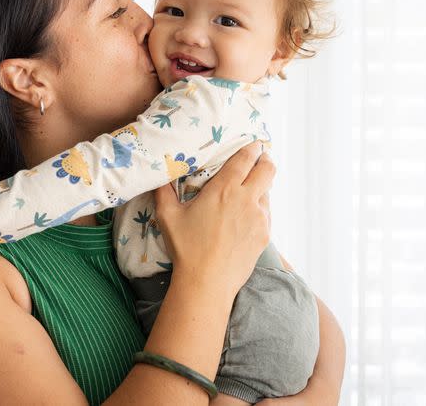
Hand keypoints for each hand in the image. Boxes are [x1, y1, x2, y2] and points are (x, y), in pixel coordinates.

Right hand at [153, 143, 274, 298]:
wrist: (207, 282)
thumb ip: (163, 191)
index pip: (245, 158)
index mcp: (224, 189)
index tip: (253, 143)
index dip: (252, 147)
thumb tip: (157, 173)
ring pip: (268, 191)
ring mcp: (259, 217)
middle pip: (267, 169)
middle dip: (265, 160)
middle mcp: (246, 199)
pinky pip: (267, 212)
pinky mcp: (265, 234)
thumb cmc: (186, 248)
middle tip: (259, 158)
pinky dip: (260, 207)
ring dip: (261, 185)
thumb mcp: (168, 216)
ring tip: (249, 189)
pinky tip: (248, 214)